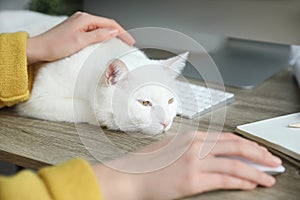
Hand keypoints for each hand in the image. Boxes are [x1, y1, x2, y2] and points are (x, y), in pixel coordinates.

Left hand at [26, 11, 134, 64]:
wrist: (39, 49)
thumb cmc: (56, 45)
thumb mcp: (80, 41)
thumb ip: (99, 35)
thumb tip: (114, 31)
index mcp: (85, 19)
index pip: (110, 24)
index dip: (122, 32)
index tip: (130, 41)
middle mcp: (82, 19)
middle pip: (106, 25)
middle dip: (118, 33)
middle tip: (127, 44)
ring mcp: (79, 24)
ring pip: (100, 29)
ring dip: (110, 36)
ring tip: (119, 45)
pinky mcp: (76, 31)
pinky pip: (93, 32)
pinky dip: (101, 37)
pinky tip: (104, 44)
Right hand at [92, 132, 281, 198]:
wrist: (129, 176)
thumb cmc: (147, 163)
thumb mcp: (171, 148)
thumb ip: (192, 148)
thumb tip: (211, 155)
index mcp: (191, 137)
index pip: (227, 138)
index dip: (246, 144)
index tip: (258, 150)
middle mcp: (195, 145)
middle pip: (236, 147)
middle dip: (258, 154)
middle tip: (272, 160)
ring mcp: (194, 161)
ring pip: (235, 163)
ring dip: (256, 170)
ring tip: (269, 176)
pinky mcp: (192, 179)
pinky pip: (225, 179)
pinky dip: (242, 181)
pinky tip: (251, 184)